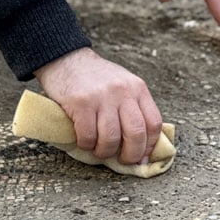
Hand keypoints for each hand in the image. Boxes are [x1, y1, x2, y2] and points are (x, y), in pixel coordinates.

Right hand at [33, 47, 162, 163]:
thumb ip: (133, 107)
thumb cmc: (95, 78)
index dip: (150, 145)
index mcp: (137, 88)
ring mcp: (102, 97)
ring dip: (105, 152)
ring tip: (99, 151)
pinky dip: (86, 145)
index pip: (153, 123)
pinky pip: (88, 135)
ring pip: (111, 138)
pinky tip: (84, 142)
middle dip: (131, 155)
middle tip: (123, 160)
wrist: (65, 58)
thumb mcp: (123, 85)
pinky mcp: (81, 103)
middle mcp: (123, 92)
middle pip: (136, 133)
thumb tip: (142, 144)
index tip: (142, 157)